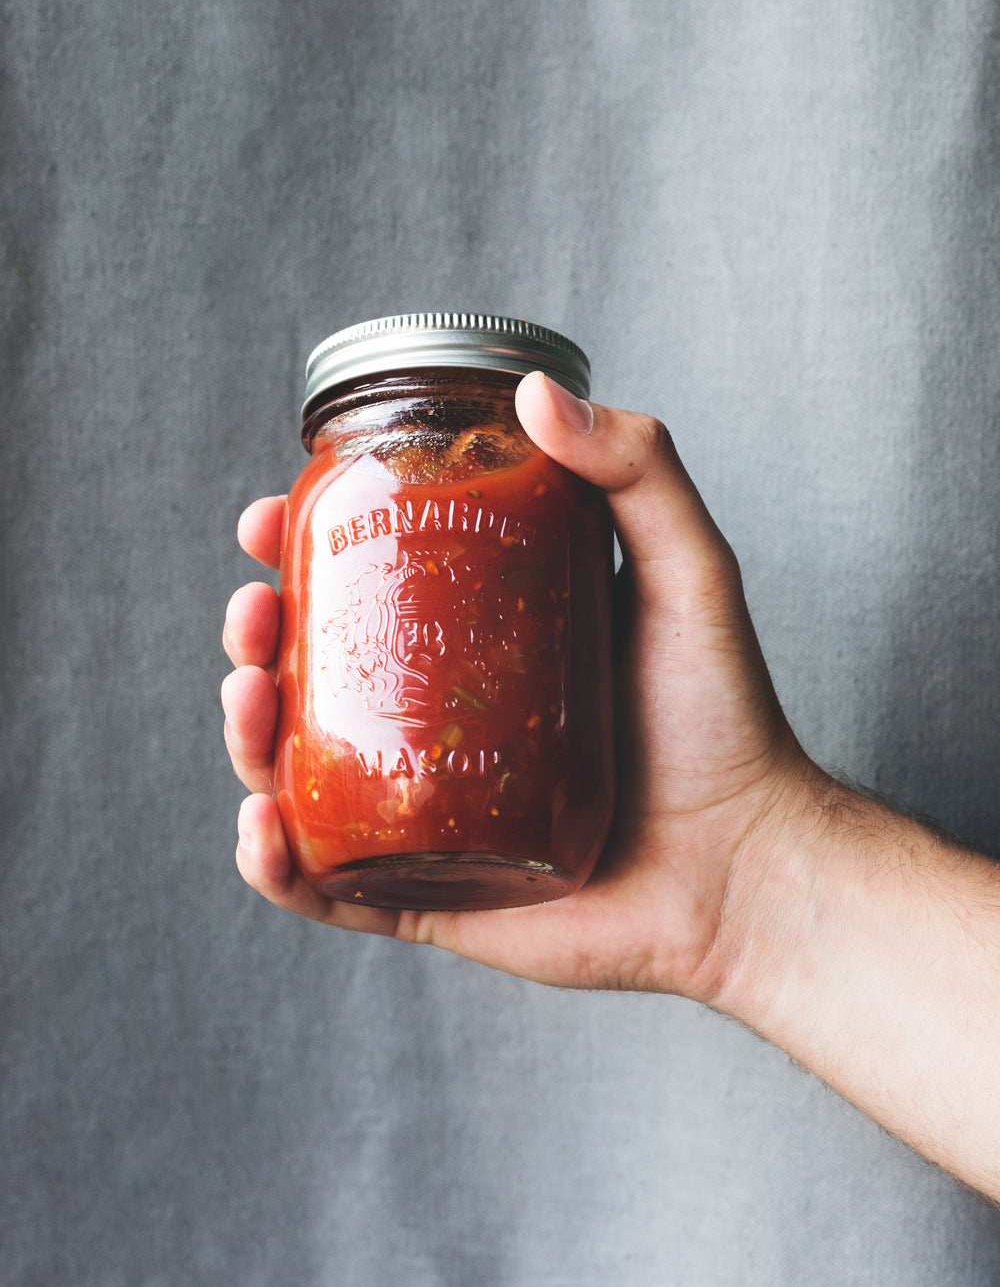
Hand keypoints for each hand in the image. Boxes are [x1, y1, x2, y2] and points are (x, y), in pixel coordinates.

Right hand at [222, 371, 815, 1000]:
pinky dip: (274, 862)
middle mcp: (442, 720)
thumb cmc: (724, 722)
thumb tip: (535, 390)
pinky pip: (329, 886)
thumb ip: (637, 469)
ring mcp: (429, 810)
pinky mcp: (431, 896)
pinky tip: (263, 824)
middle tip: (255, 609)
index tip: (274, 516)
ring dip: (247, 732)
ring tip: (250, 695)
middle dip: (257, 635)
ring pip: (302, 771)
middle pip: (314, 671)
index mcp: (481, 642)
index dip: (304, 548)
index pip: (369, 585)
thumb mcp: (686, 572)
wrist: (749, 869)